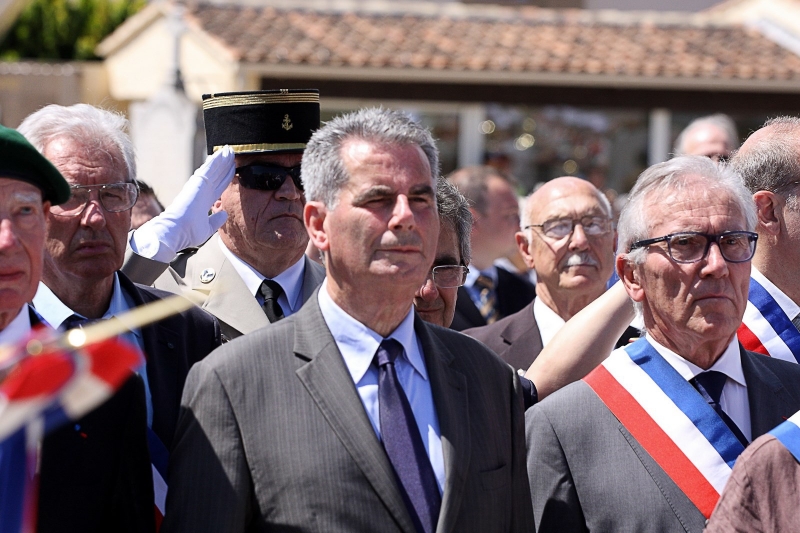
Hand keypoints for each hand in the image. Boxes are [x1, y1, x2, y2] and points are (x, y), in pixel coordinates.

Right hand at [131, 146, 234, 262]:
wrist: (176, 232)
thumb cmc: (187, 233)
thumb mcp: (207, 228)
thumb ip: (216, 220)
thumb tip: (224, 214)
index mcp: (204, 201)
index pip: (218, 186)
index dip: (225, 177)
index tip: (232, 169)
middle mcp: (202, 192)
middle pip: (217, 175)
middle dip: (225, 165)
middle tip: (232, 154)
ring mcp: (199, 186)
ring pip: (213, 169)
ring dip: (222, 160)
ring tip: (230, 150)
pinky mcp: (198, 183)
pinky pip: (209, 169)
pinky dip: (216, 161)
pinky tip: (222, 153)